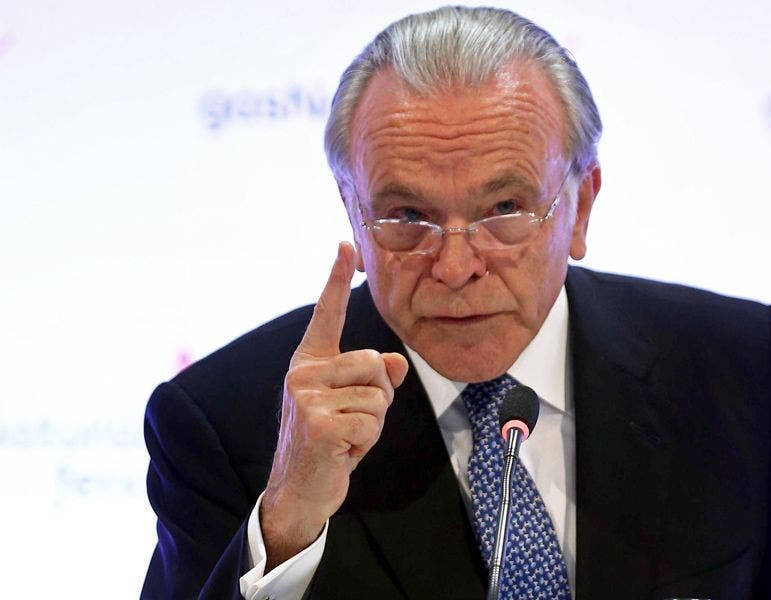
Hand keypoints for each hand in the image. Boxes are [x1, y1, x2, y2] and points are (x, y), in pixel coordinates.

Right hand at [260, 241, 407, 570]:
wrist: (300, 491)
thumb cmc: (329, 444)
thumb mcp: (355, 406)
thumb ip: (376, 380)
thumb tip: (396, 363)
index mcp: (309, 362)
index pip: (326, 313)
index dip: (336, 277)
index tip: (346, 244)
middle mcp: (302, 373)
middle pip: (375, 362)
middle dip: (380, 397)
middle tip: (354, 421)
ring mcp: (307, 397)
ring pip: (379, 395)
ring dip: (374, 423)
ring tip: (346, 437)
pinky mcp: (318, 424)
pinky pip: (372, 422)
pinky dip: (368, 442)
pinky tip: (343, 452)